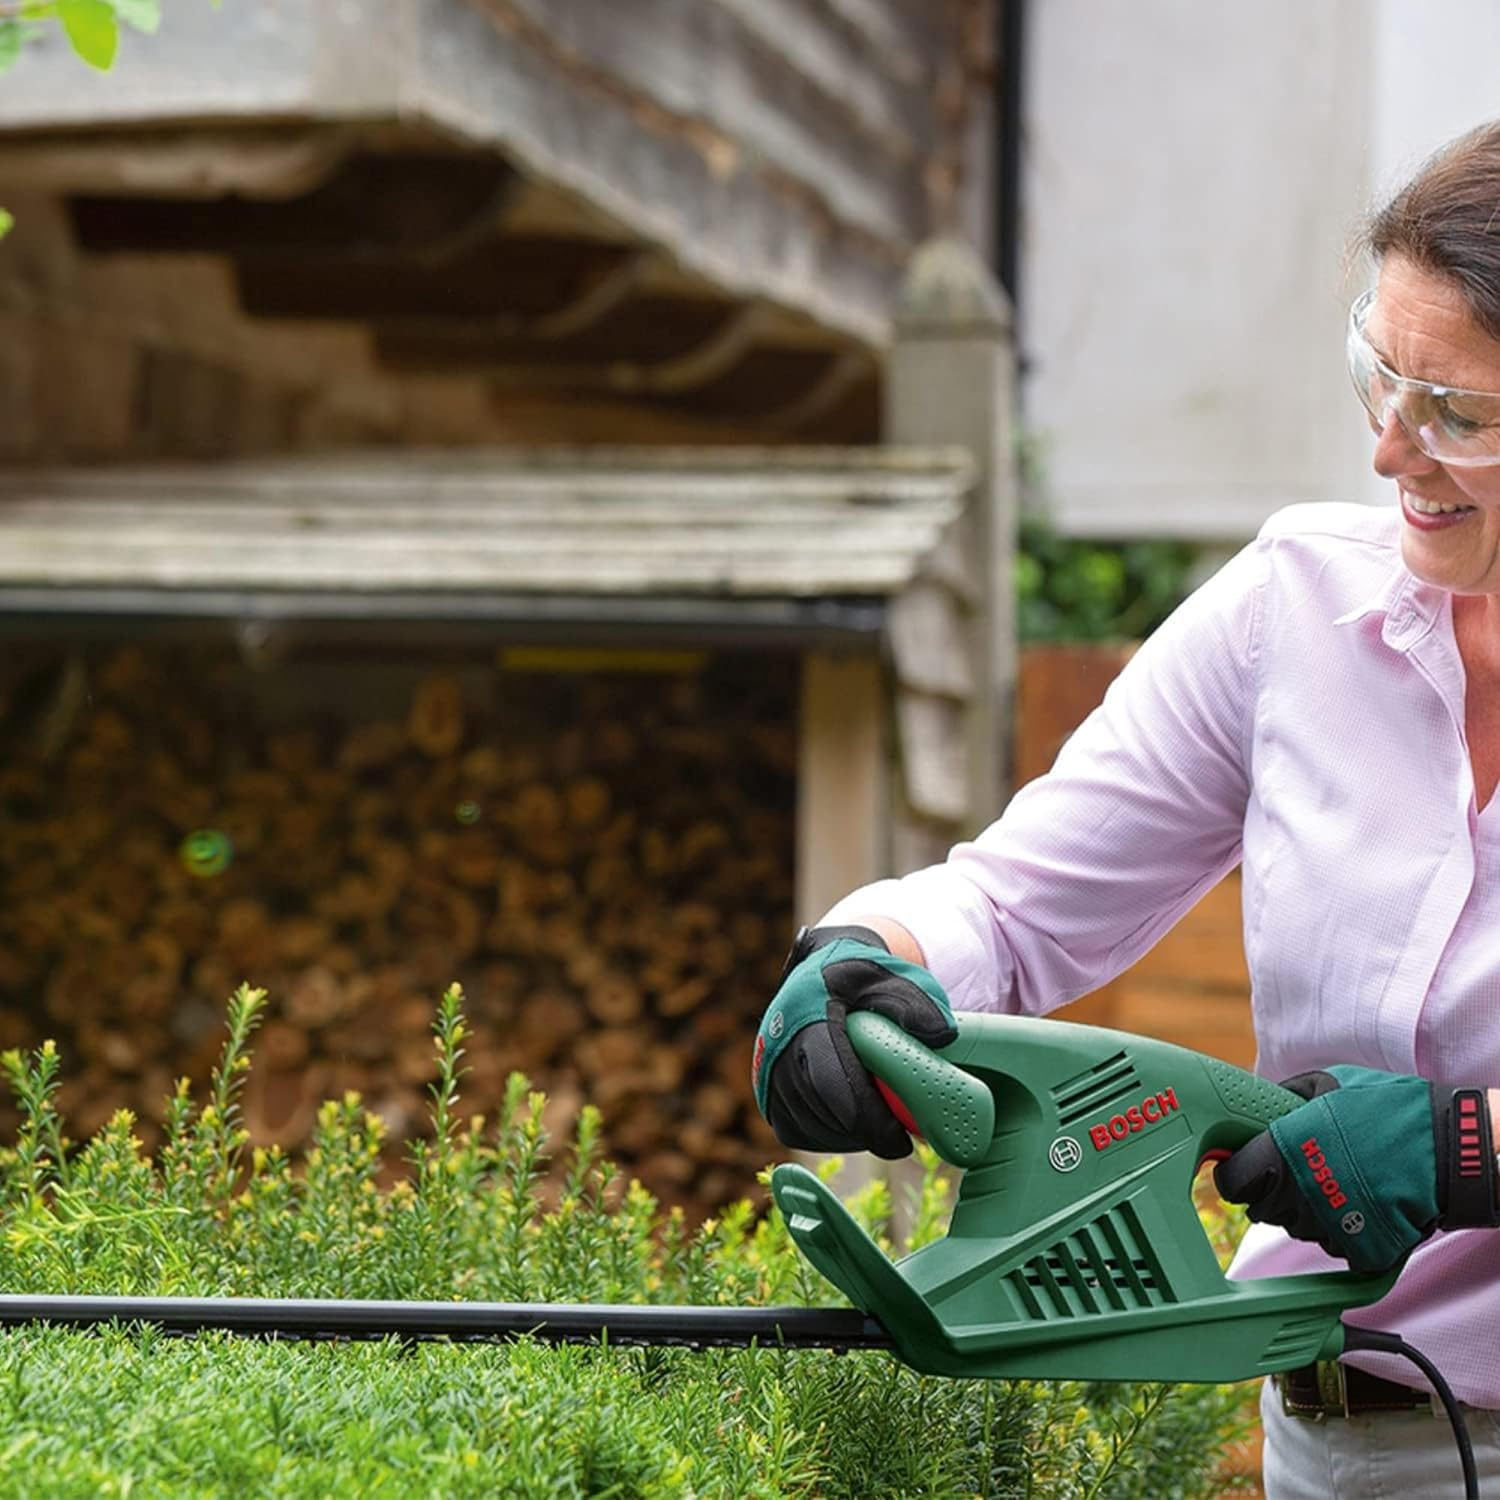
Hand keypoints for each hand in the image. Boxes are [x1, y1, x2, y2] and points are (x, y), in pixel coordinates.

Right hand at [751, 924, 957, 1158]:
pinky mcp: (765, 1090)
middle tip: (897, 1138)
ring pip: (807, 1126)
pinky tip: (851, 1123)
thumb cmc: (863, 979)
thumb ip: (918, 1004)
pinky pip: (794, 1130)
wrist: (821, 971)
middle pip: (822, 1112)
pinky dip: (825, 1134)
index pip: (832, 1083)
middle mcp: (777, 1045)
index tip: (901, 1140)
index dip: (868, 1120)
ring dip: (845, 1135)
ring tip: (877, 1126)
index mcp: (808, 1016)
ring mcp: (766, 1070)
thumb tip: (944, 1038)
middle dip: (864, 1132)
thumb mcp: (894, 978)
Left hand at [1214, 1065, 1499, 1272]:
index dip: (1238, 1176)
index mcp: (1279, 1152)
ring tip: (1339, 1182)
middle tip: (1301, 1172)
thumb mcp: (1327, 1084)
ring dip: (1308, 1210)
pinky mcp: (1356, 1249)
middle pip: (1262, 1210)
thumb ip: (1286, 1097)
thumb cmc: (1386, 1109)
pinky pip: (1333, 1244)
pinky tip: (1360, 1204)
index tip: (1246, 1170)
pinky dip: (1342, 1229)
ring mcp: (1326, 1226)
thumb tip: (1260, 1104)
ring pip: (1297, 1228)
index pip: (1232, 1184)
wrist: (1447, 1148)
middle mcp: (1296, 1193)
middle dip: (1272, 1193)